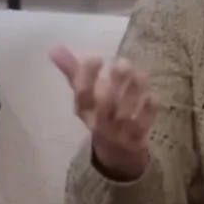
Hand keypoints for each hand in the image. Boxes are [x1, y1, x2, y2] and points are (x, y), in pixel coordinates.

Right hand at [50, 46, 155, 180]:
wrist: (118, 155)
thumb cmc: (100, 116)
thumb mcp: (85, 97)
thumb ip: (72, 71)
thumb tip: (54, 48)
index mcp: (85, 110)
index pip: (82, 94)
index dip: (87, 74)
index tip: (97, 58)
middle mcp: (100, 122)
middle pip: (105, 103)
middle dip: (115, 81)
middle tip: (122, 63)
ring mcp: (119, 131)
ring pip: (127, 111)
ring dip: (135, 89)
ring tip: (138, 74)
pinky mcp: (138, 138)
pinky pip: (146, 120)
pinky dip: (150, 105)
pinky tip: (150, 93)